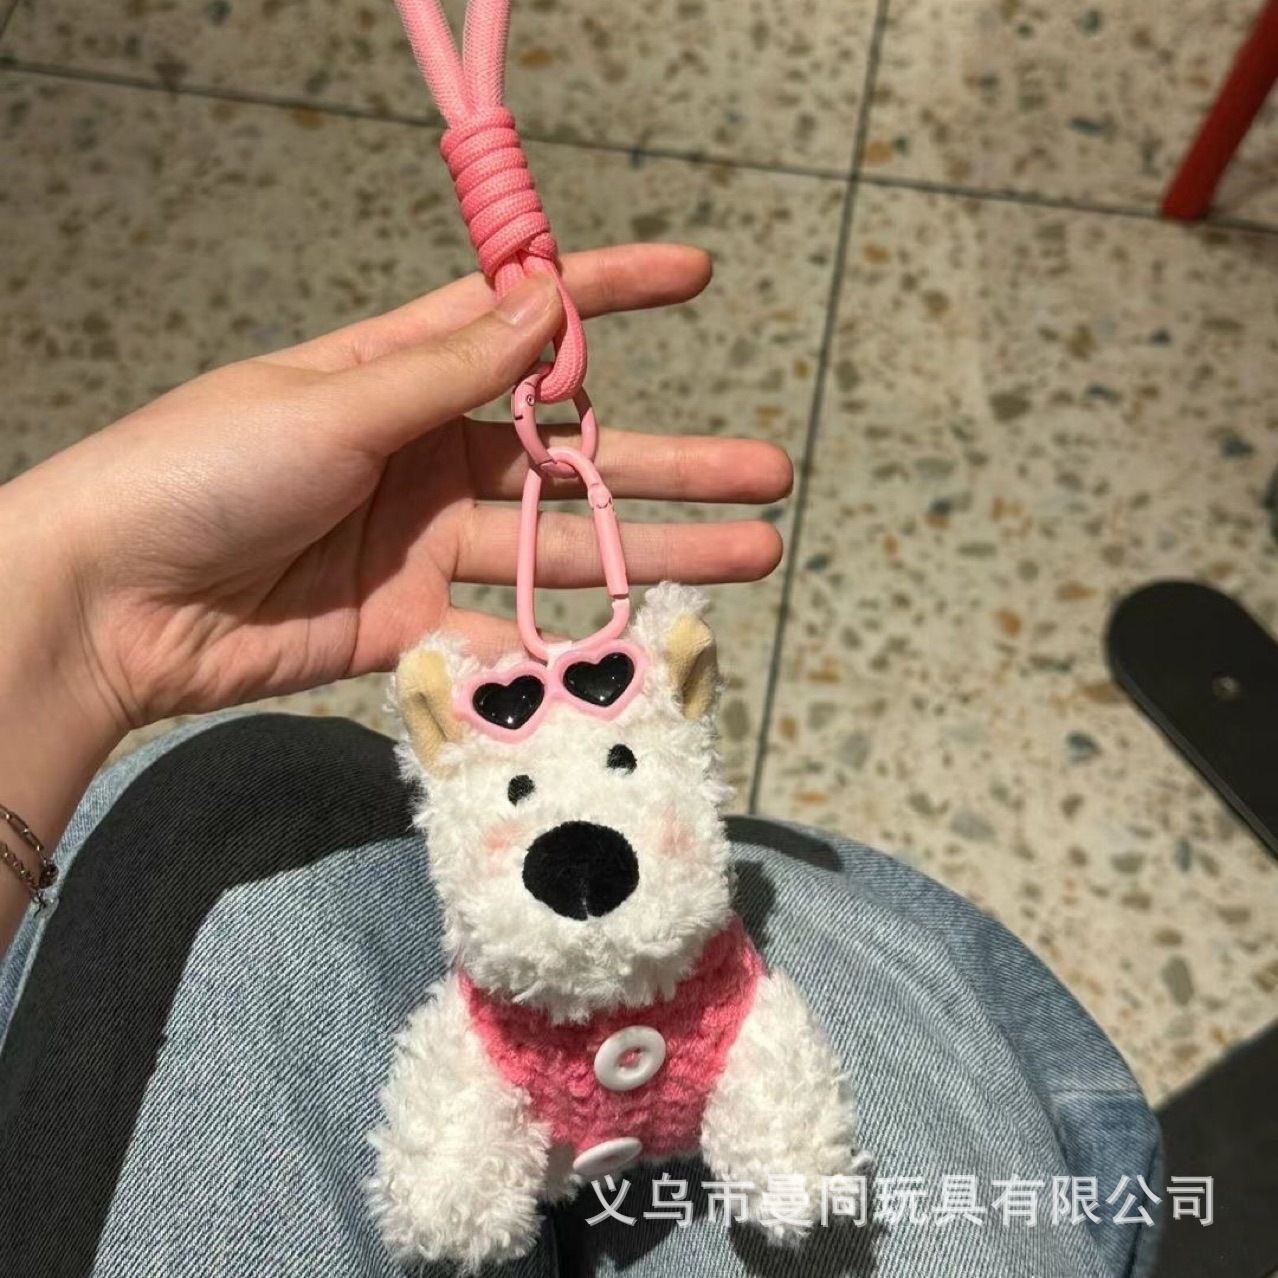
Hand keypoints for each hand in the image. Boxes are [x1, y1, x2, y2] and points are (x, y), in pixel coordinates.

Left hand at [1, 243, 789, 737]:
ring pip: (559, 548)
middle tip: (769, 472)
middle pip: (572, 458)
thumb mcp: (331, 403)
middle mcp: (426, 458)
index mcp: (400, 377)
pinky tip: (636, 643)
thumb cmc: (203, 469)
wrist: (112, 602)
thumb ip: (446, 368)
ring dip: (652, 552)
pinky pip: (504, 631)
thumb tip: (545, 299)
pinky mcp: (413, 625)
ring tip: (751, 552)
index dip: (611, 297)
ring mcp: (425, 545)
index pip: (524, 324)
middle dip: (673, 464)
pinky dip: (560, 642)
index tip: (695, 277)